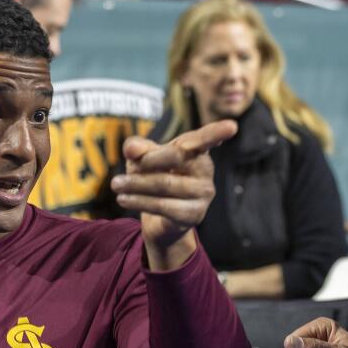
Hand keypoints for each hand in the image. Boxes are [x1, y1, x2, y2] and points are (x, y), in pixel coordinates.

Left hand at [110, 120, 237, 267]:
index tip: (231, 127)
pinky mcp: (194, 215)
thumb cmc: (154, 178)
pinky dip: (139, 201)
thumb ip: (137, 148)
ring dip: (135, 184)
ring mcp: (203, 194)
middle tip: (120, 171)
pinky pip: (163, 206)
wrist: (160, 220)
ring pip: (165, 184)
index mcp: (196, 151)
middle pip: (176, 156)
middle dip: (146, 161)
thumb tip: (132, 149)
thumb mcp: (143, 159)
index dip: (217, 133)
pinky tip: (123, 199)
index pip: (205, 139)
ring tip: (116, 185)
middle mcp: (205, 171)